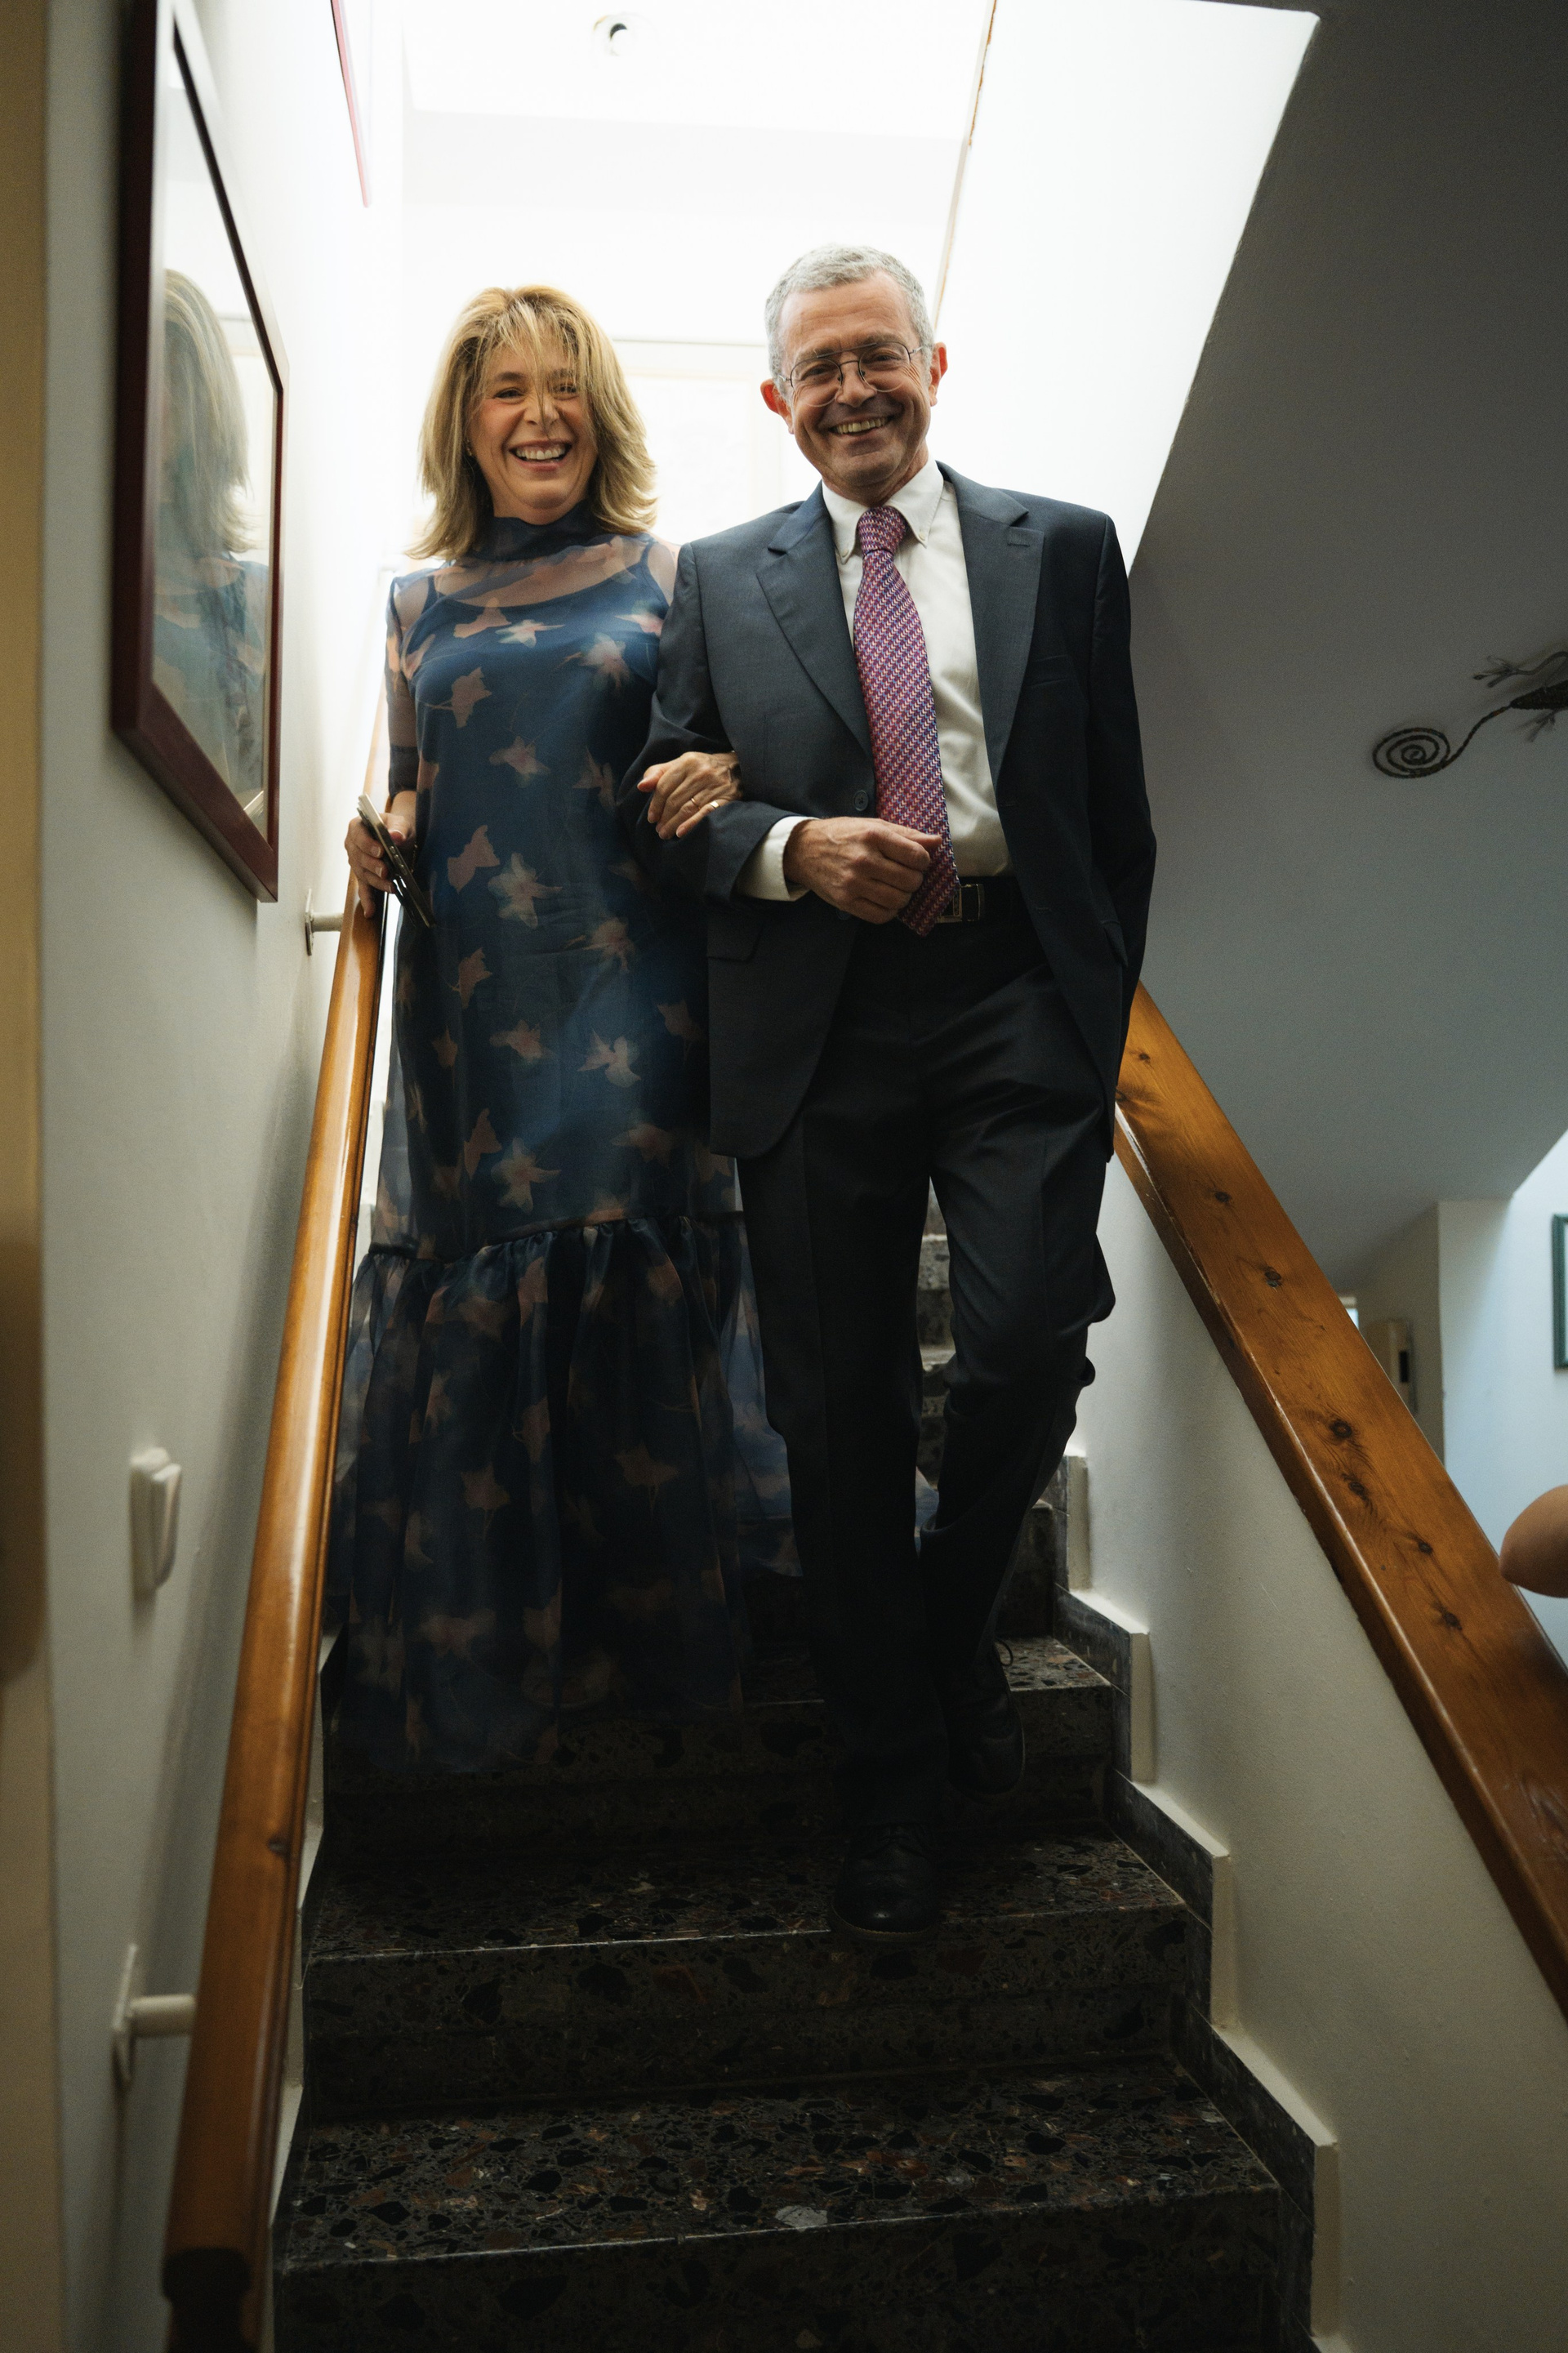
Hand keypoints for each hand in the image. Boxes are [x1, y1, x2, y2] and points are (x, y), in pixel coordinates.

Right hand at [346, 789, 416, 914]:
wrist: (399, 837)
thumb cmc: (396, 827)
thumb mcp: (400, 823)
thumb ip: (398, 828)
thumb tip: (396, 836)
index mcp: (356, 827)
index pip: (358, 836)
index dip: (367, 844)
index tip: (380, 851)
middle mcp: (352, 845)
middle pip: (359, 858)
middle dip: (373, 866)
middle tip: (386, 871)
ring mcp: (356, 862)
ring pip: (363, 874)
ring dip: (377, 882)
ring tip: (391, 887)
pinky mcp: (363, 876)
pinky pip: (363, 889)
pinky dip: (367, 900)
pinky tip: (370, 912)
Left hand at [638, 750, 741, 839]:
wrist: (737, 767)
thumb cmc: (702, 768)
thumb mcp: (681, 764)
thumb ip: (659, 773)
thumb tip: (642, 786)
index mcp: (687, 762)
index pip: (664, 786)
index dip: (655, 804)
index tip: (652, 817)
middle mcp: (700, 773)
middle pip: (674, 800)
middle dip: (664, 817)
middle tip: (659, 830)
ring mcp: (714, 786)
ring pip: (687, 808)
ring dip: (673, 824)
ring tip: (666, 834)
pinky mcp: (725, 798)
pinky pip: (705, 813)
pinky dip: (692, 824)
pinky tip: (681, 832)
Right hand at [782, 817, 941, 922]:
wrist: (804, 850)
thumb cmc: (843, 835)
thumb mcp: (874, 825)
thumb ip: (907, 834)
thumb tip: (937, 842)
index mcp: (873, 836)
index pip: (917, 857)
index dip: (923, 861)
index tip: (915, 861)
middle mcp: (863, 860)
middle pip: (910, 881)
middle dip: (914, 879)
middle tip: (904, 874)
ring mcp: (853, 883)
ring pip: (898, 900)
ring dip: (903, 896)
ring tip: (895, 887)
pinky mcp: (845, 902)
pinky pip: (881, 915)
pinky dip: (889, 911)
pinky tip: (885, 899)